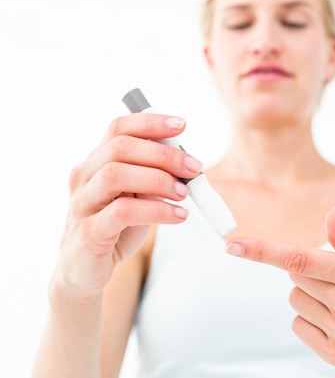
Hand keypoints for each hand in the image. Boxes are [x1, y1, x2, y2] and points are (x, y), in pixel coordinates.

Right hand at [56, 113, 201, 300]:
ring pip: (115, 174)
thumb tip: (186, 165)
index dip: (150, 122)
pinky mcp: (88, 231)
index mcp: (96, 162)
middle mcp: (84, 176)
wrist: (84, 271)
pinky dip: (156, 210)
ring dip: (158, 180)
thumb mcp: (138, 197)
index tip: (181, 125)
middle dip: (163, 154)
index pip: (119, 129)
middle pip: (120, 148)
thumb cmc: (115, 228)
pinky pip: (122, 212)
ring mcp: (82, 203)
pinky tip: (178, 215)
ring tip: (185, 193)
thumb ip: (154, 179)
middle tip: (194, 168)